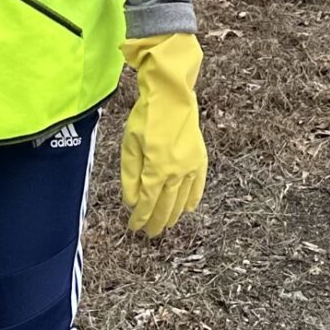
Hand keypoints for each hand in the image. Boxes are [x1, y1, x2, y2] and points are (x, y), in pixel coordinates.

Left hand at [119, 34, 205, 237]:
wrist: (171, 96)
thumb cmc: (146, 117)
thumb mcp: (129, 145)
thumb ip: (130, 176)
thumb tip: (132, 202)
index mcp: (155, 169)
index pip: (147, 202)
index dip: (140, 217)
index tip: (135, 227)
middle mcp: (175, 173)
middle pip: (165, 206)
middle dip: (156, 221)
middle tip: (150, 233)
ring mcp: (190, 167)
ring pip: (181, 200)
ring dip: (172, 215)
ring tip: (165, 225)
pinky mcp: (199, 159)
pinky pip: (197, 186)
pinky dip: (192, 199)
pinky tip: (187, 209)